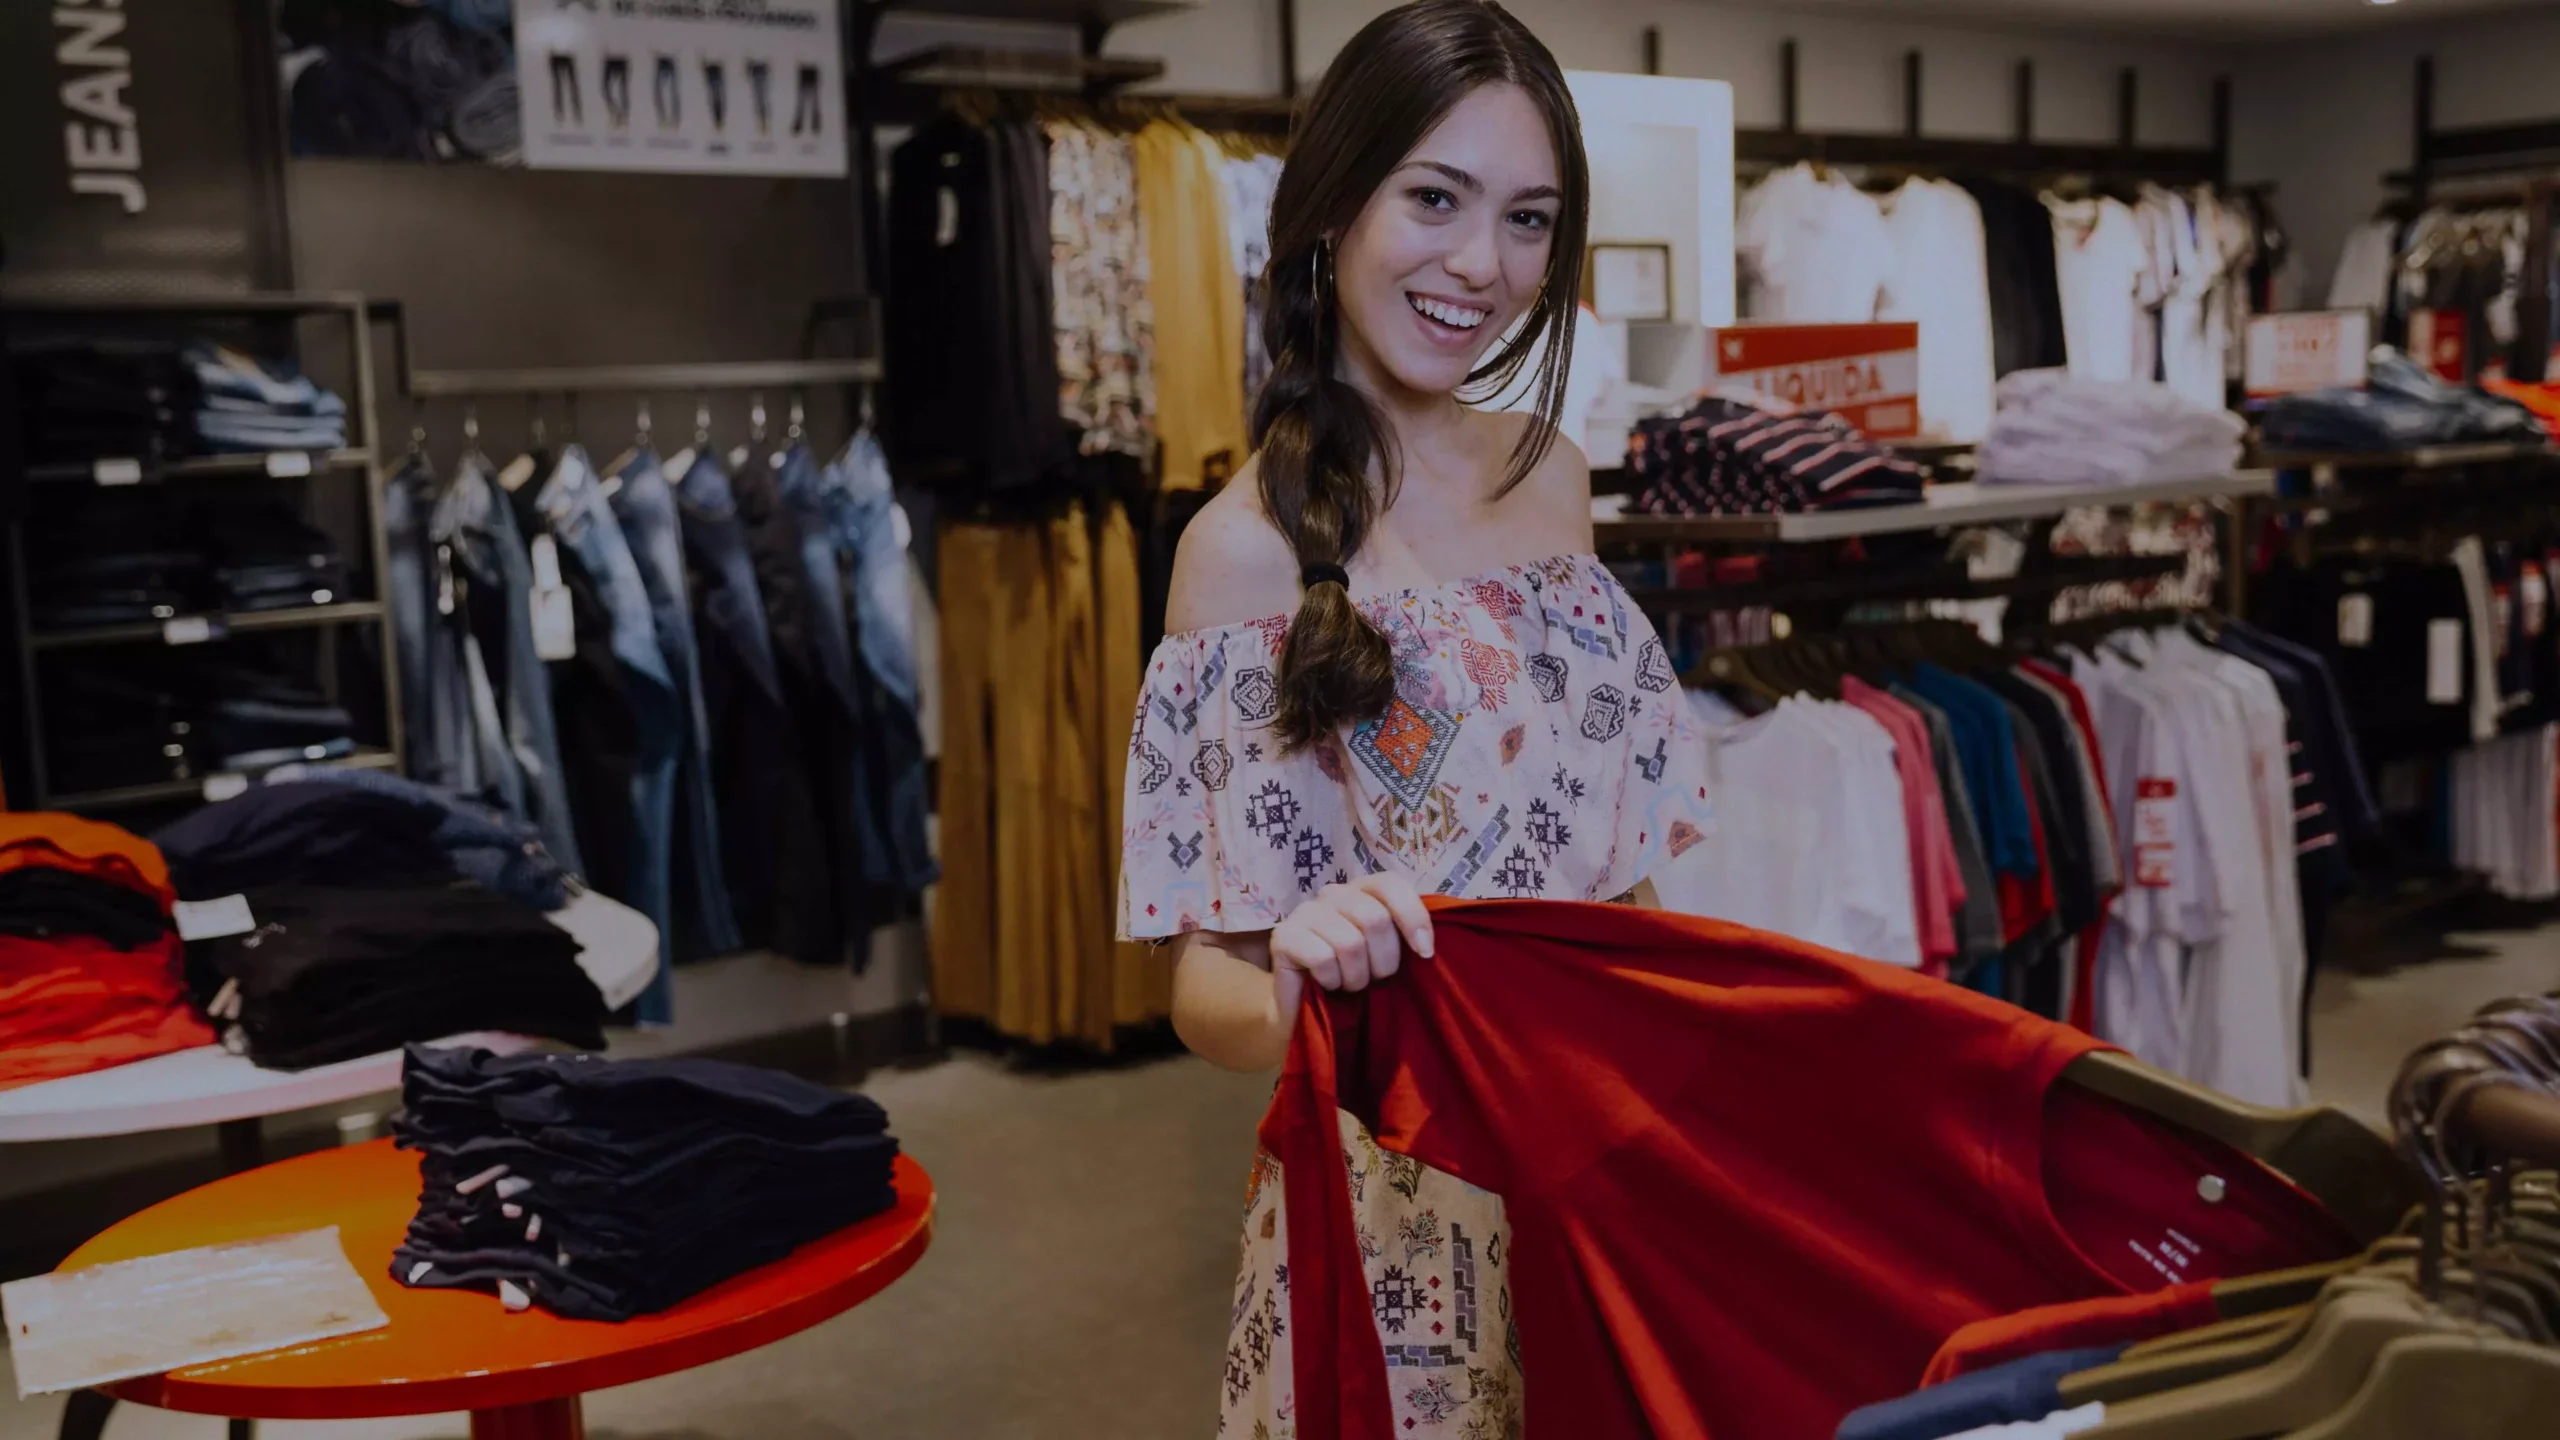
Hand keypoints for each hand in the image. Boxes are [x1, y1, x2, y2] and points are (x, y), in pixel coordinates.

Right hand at [1268, 873, 1434, 1023]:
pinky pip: (1322, 958)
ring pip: (1349, 942)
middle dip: (1384, 961)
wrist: (1309, 1013)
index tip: (1425, 954)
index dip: (1413, 918)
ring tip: (1349, 985)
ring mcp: (1305, 911)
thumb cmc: (1356, 979)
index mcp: (1362, 890)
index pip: (1391, 884)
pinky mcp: (1283, 936)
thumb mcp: (1388, 954)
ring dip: (1356, 977)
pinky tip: (1326, 985)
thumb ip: (1406, 935)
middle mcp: (1333, 893)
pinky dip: (1332, 981)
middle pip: (1374, 918)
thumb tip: (1429, 944)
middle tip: (1375, 979)